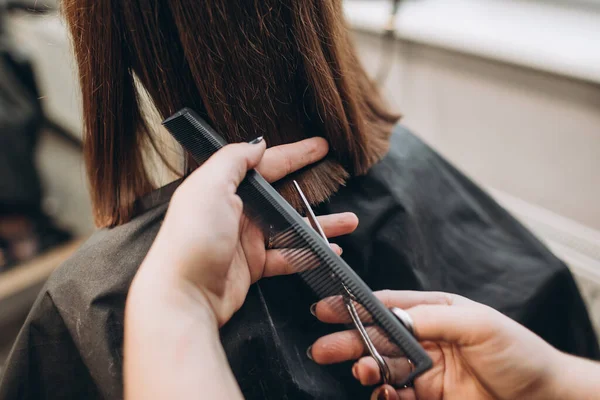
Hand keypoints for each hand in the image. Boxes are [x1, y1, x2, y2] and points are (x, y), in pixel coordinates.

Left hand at [136, 137, 357, 326]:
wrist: (184, 294)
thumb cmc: (193, 238)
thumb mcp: (209, 187)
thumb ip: (234, 160)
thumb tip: (257, 143)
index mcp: (224, 187)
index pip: (266, 164)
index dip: (295, 154)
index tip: (321, 146)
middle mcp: (235, 211)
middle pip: (283, 196)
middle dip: (312, 189)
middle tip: (339, 182)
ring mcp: (245, 240)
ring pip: (291, 227)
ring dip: (320, 225)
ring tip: (348, 222)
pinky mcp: (252, 266)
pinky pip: (288, 256)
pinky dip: (309, 254)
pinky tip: (330, 252)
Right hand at [310, 290, 563, 399]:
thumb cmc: (518, 352)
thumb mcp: (478, 325)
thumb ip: (432, 319)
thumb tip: (393, 317)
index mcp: (434, 311)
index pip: (387, 306)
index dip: (355, 306)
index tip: (327, 308)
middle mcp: (424, 337)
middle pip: (377, 337)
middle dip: (347, 340)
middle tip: (322, 349)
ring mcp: (424, 369)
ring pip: (381, 367)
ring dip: (366, 369)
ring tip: (362, 372)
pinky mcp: (427, 397)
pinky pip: (395, 395)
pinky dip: (386, 396)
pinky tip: (387, 395)